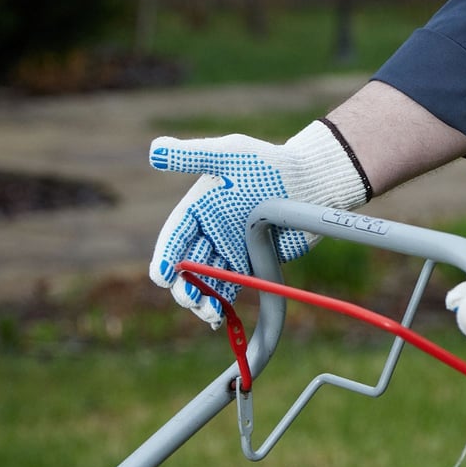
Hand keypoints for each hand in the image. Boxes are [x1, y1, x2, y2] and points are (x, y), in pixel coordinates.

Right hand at [149, 120, 367, 325]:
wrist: (310, 182)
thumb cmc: (270, 162)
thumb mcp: (230, 153)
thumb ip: (192, 155)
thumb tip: (154, 150)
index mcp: (199, 207)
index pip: (175, 235)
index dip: (166, 257)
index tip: (161, 277)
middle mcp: (210, 230)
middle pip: (188, 263)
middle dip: (184, 284)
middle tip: (188, 298)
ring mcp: (229, 249)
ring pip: (207, 279)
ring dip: (203, 298)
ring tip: (208, 313)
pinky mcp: (249, 263)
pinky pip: (230, 287)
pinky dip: (222, 302)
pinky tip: (220, 316)